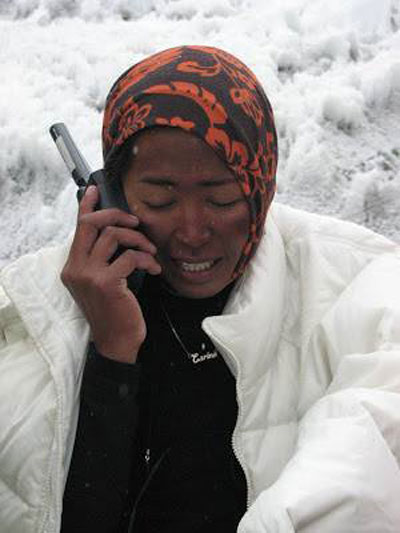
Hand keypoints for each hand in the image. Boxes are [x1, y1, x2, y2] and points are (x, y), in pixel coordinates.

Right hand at [61, 185, 160, 362]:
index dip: (87, 206)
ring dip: (138, 240)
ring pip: (113, 236)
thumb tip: (117, 233)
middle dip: (117, 215)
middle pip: (93, 224)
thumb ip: (102, 260)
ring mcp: (89, 275)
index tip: (95, 190)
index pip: (78, 228)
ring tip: (150, 251)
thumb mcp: (101, 282)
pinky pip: (130, 256)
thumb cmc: (113, 311)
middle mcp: (75, 268)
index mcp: (73, 266)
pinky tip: (154, 269)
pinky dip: (147, 259)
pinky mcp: (106, 282)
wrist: (116, 341)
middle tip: (135, 222)